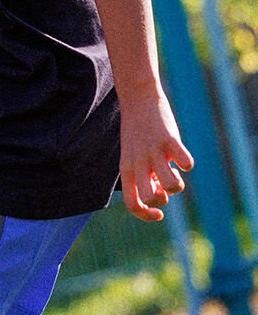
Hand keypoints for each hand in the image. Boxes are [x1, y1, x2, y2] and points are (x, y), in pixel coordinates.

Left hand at [119, 91, 193, 221]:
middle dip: (164, 198)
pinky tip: (182, 156)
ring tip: (175, 172)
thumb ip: (143, 176)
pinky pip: (185, 161)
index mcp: (127, 169)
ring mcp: (154, 151)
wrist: (138, 99)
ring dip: (178, 185)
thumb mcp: (133, 156)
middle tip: (164, 183)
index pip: (133, 204)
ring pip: (170, 184)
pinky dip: (188, 164)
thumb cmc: (137, 131)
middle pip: (152, 197)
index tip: (159, 213)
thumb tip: (159, 193)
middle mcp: (138, 163)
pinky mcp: (169, 139)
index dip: (147, 215)